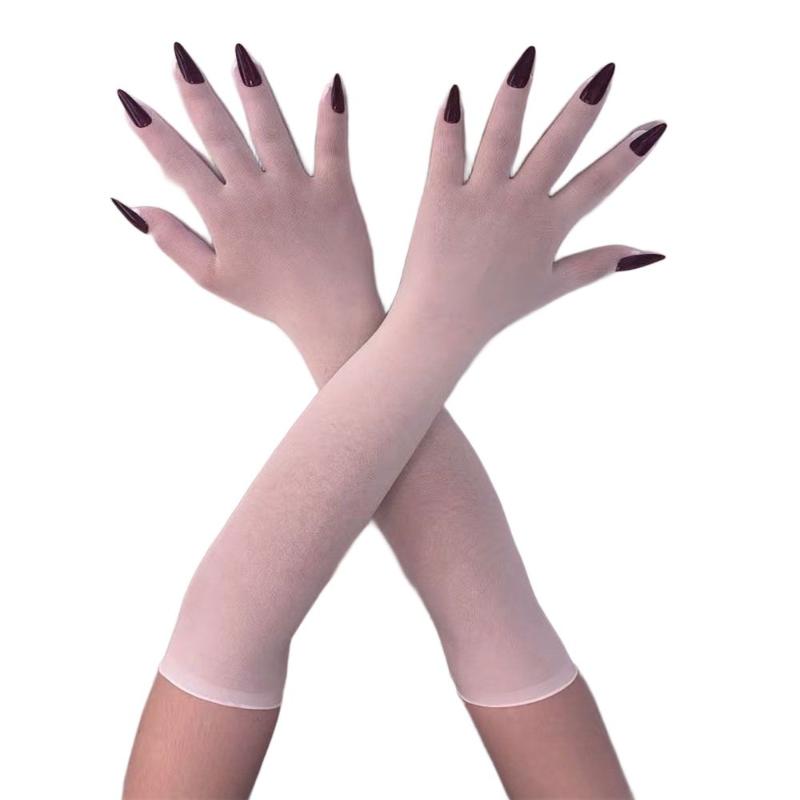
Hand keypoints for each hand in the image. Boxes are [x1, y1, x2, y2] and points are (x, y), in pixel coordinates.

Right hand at [113, 43, 381, 346]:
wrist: (329, 317)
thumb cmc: (269, 299)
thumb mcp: (212, 278)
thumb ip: (172, 240)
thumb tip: (133, 205)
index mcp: (223, 216)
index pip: (179, 164)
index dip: (152, 132)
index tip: (130, 100)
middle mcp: (256, 195)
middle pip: (221, 136)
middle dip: (197, 95)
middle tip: (181, 60)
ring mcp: (297, 190)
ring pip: (271, 130)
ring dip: (253, 91)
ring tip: (240, 57)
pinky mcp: (335, 192)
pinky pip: (333, 147)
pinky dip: (332, 116)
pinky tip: (332, 84)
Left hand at [394, 50, 664, 348]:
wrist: (441, 328)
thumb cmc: (496, 308)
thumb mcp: (553, 286)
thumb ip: (600, 263)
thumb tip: (653, 253)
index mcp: (549, 227)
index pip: (598, 184)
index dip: (628, 156)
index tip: (656, 125)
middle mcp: (519, 208)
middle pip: (557, 148)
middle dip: (583, 109)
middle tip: (605, 72)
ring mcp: (480, 201)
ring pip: (502, 138)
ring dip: (516, 96)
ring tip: (528, 59)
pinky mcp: (439, 200)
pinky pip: (446, 154)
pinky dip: (450, 125)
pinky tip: (454, 93)